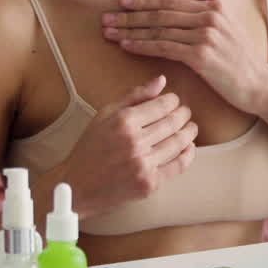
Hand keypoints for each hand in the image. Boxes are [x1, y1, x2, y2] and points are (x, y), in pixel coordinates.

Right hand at [61, 75, 197, 216]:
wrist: (77, 187)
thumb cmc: (90, 148)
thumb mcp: (105, 115)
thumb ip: (134, 96)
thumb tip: (162, 80)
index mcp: (123, 121)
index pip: (162, 105)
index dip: (173, 101)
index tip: (174, 101)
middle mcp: (134, 142)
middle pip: (173, 122)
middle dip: (184, 115)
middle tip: (186, 113)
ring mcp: (143, 164)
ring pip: (178, 143)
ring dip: (189, 133)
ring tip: (191, 128)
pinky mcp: (149, 184)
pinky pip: (178, 166)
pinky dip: (188, 155)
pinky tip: (188, 147)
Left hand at [102, 0, 267, 115]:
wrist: (259, 84)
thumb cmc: (242, 57)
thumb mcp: (231, 22)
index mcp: (213, 8)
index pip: (170, 2)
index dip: (143, 2)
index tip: (121, 2)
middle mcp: (208, 18)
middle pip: (160, 14)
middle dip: (130, 15)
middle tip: (106, 17)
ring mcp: (205, 36)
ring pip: (159, 30)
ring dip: (131, 31)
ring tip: (109, 33)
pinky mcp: (201, 55)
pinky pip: (165, 48)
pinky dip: (143, 46)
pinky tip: (127, 46)